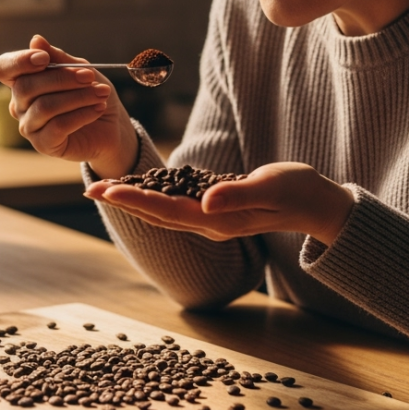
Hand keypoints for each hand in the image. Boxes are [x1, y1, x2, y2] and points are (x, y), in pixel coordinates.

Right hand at [0, 35, 138, 176]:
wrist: (111, 125)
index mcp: (22, 80)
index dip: (19, 61)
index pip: (3, 68)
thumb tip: (35, 40)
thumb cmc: (91, 92)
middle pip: (26, 86)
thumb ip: (58, 58)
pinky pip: (57, 126)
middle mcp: (19, 104)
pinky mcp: (43, 144)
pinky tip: (99, 108)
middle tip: (90, 76)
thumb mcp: (79, 69)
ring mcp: (29, 126)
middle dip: (62, 78)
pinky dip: (82, 114)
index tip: (45, 59)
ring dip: (78, 97)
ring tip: (102, 93)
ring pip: (45, 106)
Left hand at [85, 162, 354, 244]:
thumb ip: (238, 195)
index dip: (134, 200)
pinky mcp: (216, 208)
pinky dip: (154, 195)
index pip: (166, 211)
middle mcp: (209, 224)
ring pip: (163, 211)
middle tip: (89, 187)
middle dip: (123, 201)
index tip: (106, 189)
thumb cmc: (299, 191)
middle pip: (156, 214)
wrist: (319, 204)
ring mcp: (212, 218)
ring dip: (133, 199)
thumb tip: (204, 203)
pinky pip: (177, 204)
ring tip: (105, 188)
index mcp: (218, 220)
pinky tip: (141, 186)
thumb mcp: (272, 187)